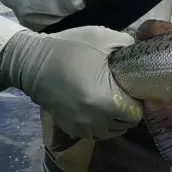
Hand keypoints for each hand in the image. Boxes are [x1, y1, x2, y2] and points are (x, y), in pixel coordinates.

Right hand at [0, 25, 141, 140]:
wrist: (33, 62)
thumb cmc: (71, 49)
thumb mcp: (104, 38)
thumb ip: (128, 45)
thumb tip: (138, 52)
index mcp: (107, 103)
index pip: (136, 114)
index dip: (137, 99)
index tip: (131, 86)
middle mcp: (95, 122)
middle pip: (124, 125)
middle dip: (127, 110)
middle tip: (122, 91)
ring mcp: (81, 128)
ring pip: (110, 132)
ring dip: (114, 119)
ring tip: (110, 99)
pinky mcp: (70, 128)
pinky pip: (94, 133)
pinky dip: (100, 123)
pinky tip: (96, 106)